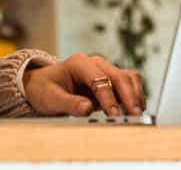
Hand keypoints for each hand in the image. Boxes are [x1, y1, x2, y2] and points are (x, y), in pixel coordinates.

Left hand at [22, 53, 145, 116]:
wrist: (43, 85)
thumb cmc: (45, 90)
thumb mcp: (50, 98)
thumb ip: (68, 103)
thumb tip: (87, 108)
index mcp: (78, 63)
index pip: (99, 79)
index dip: (108, 97)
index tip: (113, 115)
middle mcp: (94, 63)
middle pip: (119, 76)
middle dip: (128, 96)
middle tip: (135, 116)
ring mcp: (104, 70)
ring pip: (128, 77)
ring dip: (135, 95)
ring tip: (138, 114)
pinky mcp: (111, 80)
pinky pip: (129, 83)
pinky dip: (135, 95)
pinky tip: (135, 110)